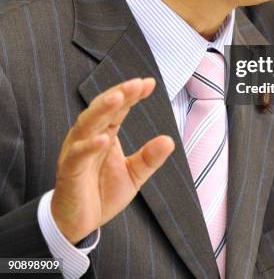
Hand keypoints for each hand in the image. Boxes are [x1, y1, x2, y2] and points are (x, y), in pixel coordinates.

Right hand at [51, 77, 173, 243]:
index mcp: (105, 133)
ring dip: (102, 109)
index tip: (149, 83)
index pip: (118, 108)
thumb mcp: (133, 175)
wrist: (79, 223)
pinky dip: (89, 146)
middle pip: (103, 109)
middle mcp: (89, 137)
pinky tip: (104, 139)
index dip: (132, 94)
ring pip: (87, 124)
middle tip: (136, 83)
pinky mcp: (69, 171)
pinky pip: (78, 155)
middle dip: (119, 93)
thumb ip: (149, 158)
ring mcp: (77, 152)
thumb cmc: (102, 193)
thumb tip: (170, 140)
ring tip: (119, 97)